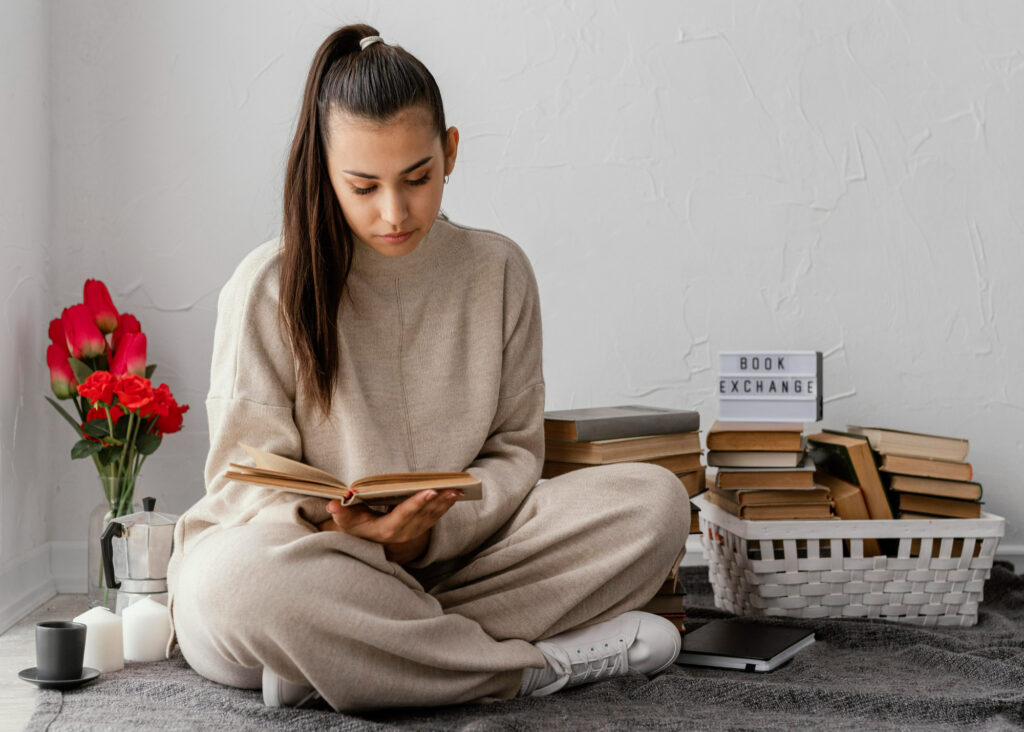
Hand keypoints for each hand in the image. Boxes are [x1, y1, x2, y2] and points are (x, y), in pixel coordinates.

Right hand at [317, 488, 462, 563]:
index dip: (417, 503)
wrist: (371, 542)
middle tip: (451, 487)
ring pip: (433, 515)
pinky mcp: (421, 527)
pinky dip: (446, 505)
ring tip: (458, 489)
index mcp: (387, 530)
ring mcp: (415, 531)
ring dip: (446, 502)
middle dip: (438, 500)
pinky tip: (455, 494)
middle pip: (423, 514)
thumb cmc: (358, 527)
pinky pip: (436, 515)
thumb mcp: (347, 521)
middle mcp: (404, 532)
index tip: (430, 491)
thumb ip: (341, 513)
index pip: (404, 514)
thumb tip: (333, 505)